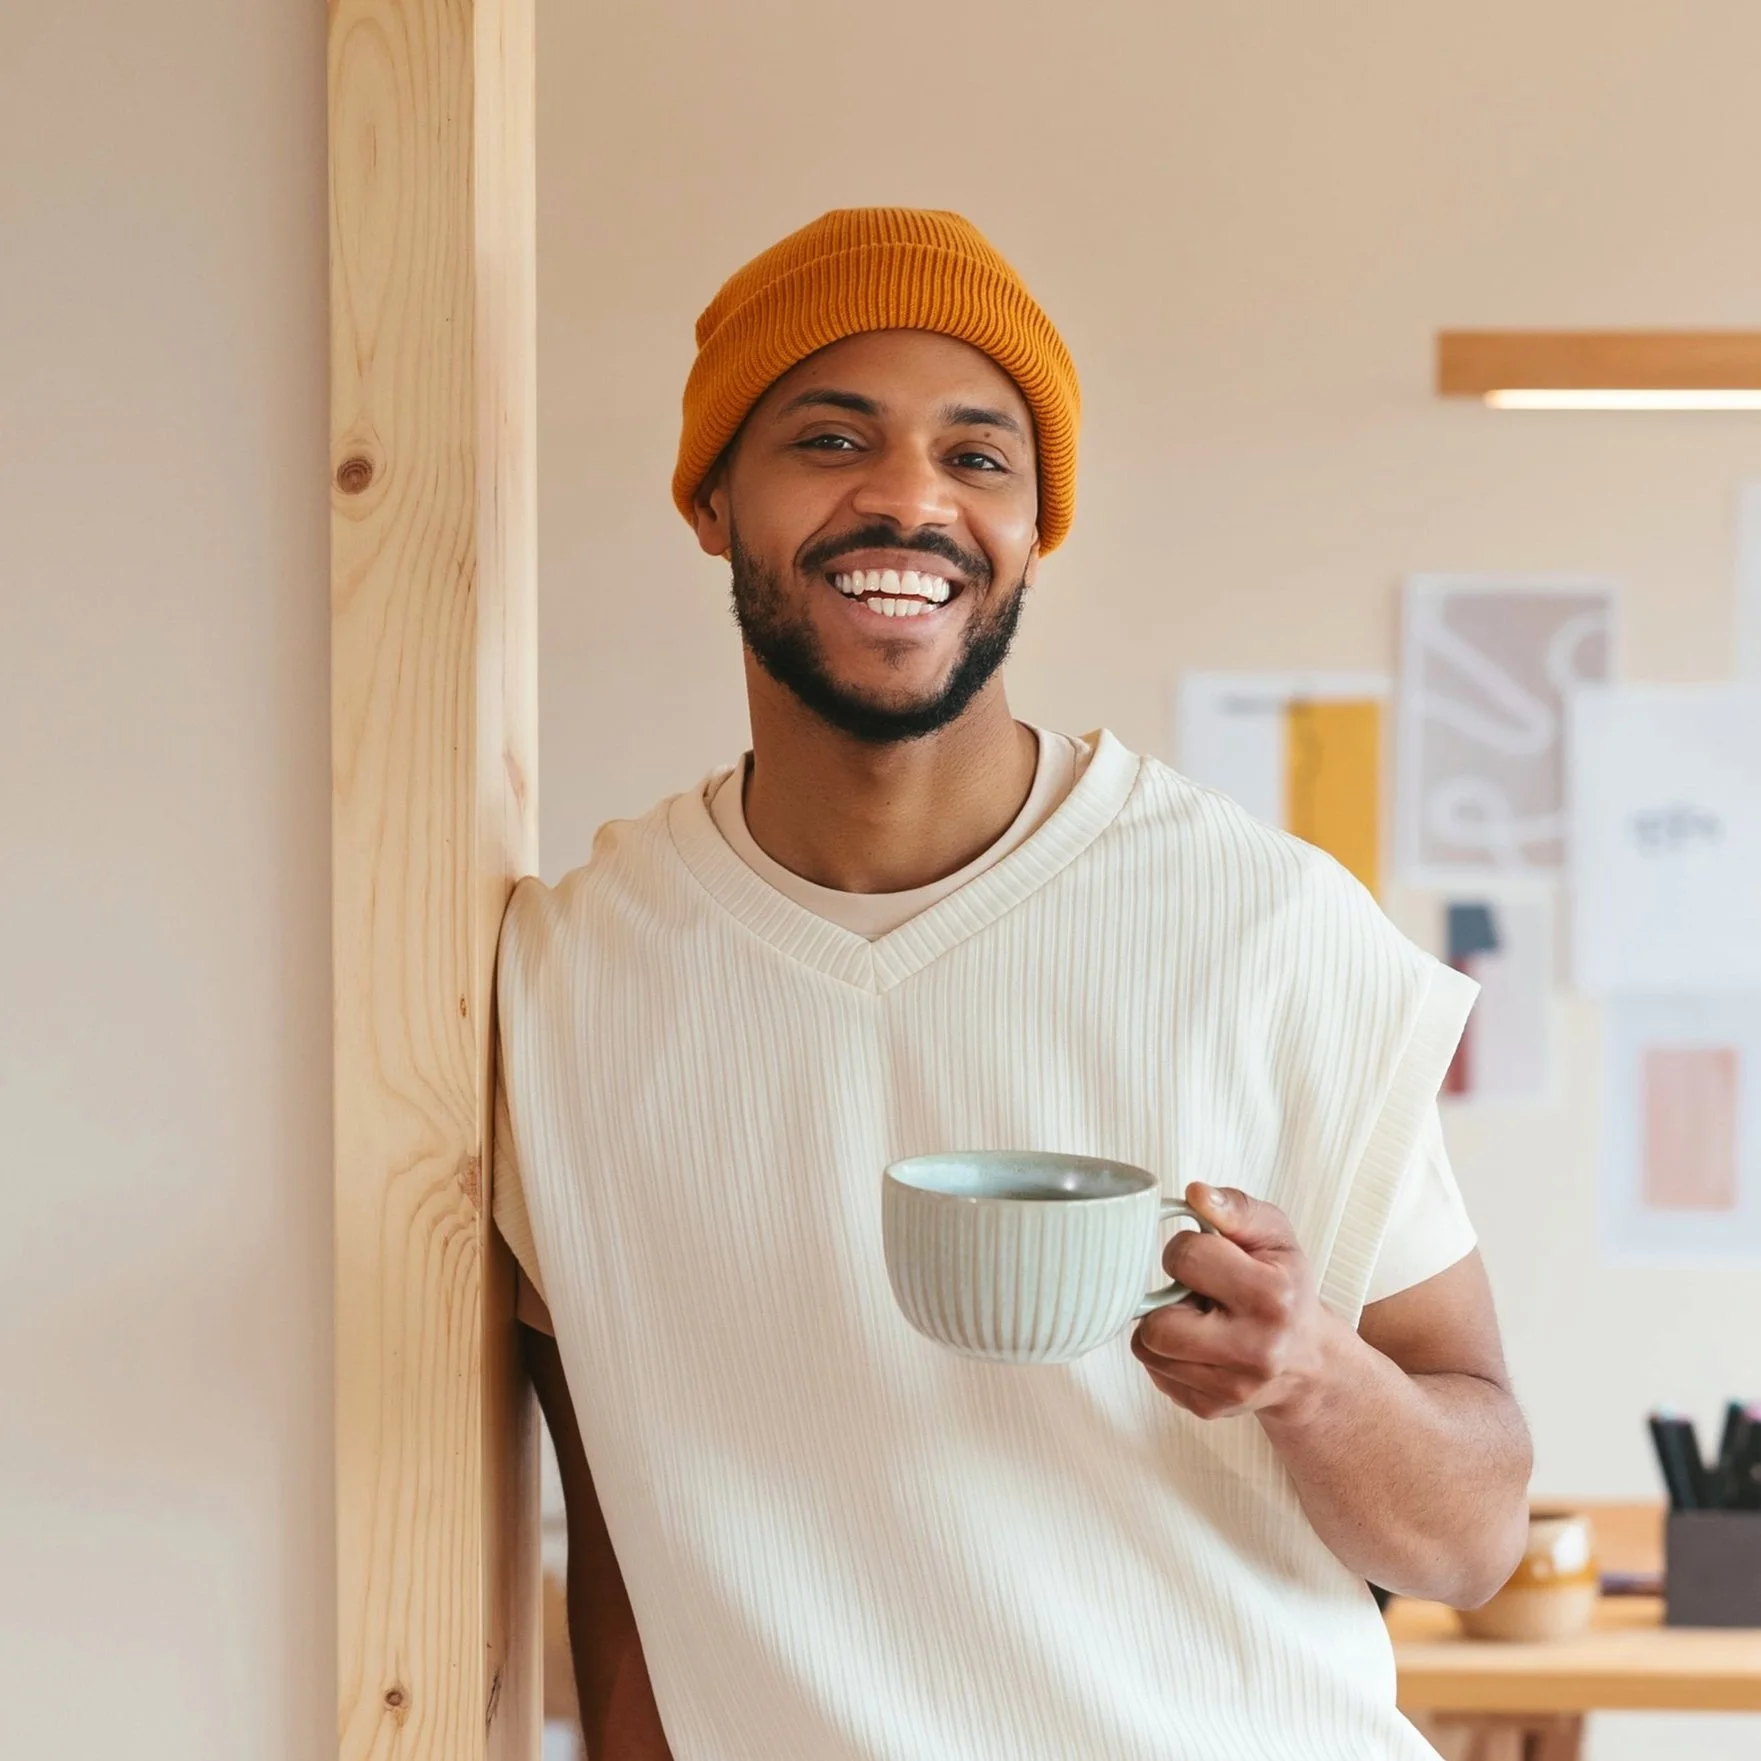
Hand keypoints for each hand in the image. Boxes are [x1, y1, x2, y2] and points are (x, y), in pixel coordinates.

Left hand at [1130, 1183, 1343, 1420]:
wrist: (1310, 1362)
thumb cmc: (1286, 1286)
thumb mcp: (1274, 1235)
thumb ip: (1236, 1208)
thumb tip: (1195, 1194)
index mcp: (1272, 1297)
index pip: (1186, 1257)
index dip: (1185, 1249)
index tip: (1206, 1257)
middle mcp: (1256, 1349)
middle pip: (1157, 1322)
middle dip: (1166, 1299)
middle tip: (1195, 1295)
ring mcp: (1232, 1386)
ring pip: (1147, 1349)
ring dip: (1162, 1328)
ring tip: (1197, 1320)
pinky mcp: (1210, 1409)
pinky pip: (1155, 1373)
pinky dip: (1168, 1356)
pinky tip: (1199, 1347)